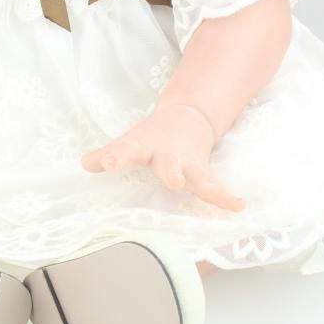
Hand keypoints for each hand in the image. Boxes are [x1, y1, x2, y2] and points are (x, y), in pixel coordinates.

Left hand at [80, 103, 246, 212]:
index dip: (113, 156)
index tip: (104, 163)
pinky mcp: (204, 173)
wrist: (187, 117)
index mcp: (143, 146)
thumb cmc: (151, 137)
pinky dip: (226, 197)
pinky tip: (239, 206)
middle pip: (167, 164)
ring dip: (203, 186)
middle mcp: (167, 155)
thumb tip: (83, 163)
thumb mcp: (130, 142)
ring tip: (212, 194)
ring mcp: (187, 164)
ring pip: (196, 176)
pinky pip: (215, 187)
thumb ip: (109, 154)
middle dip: (171, 172)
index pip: (124, 150)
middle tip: (173, 181)